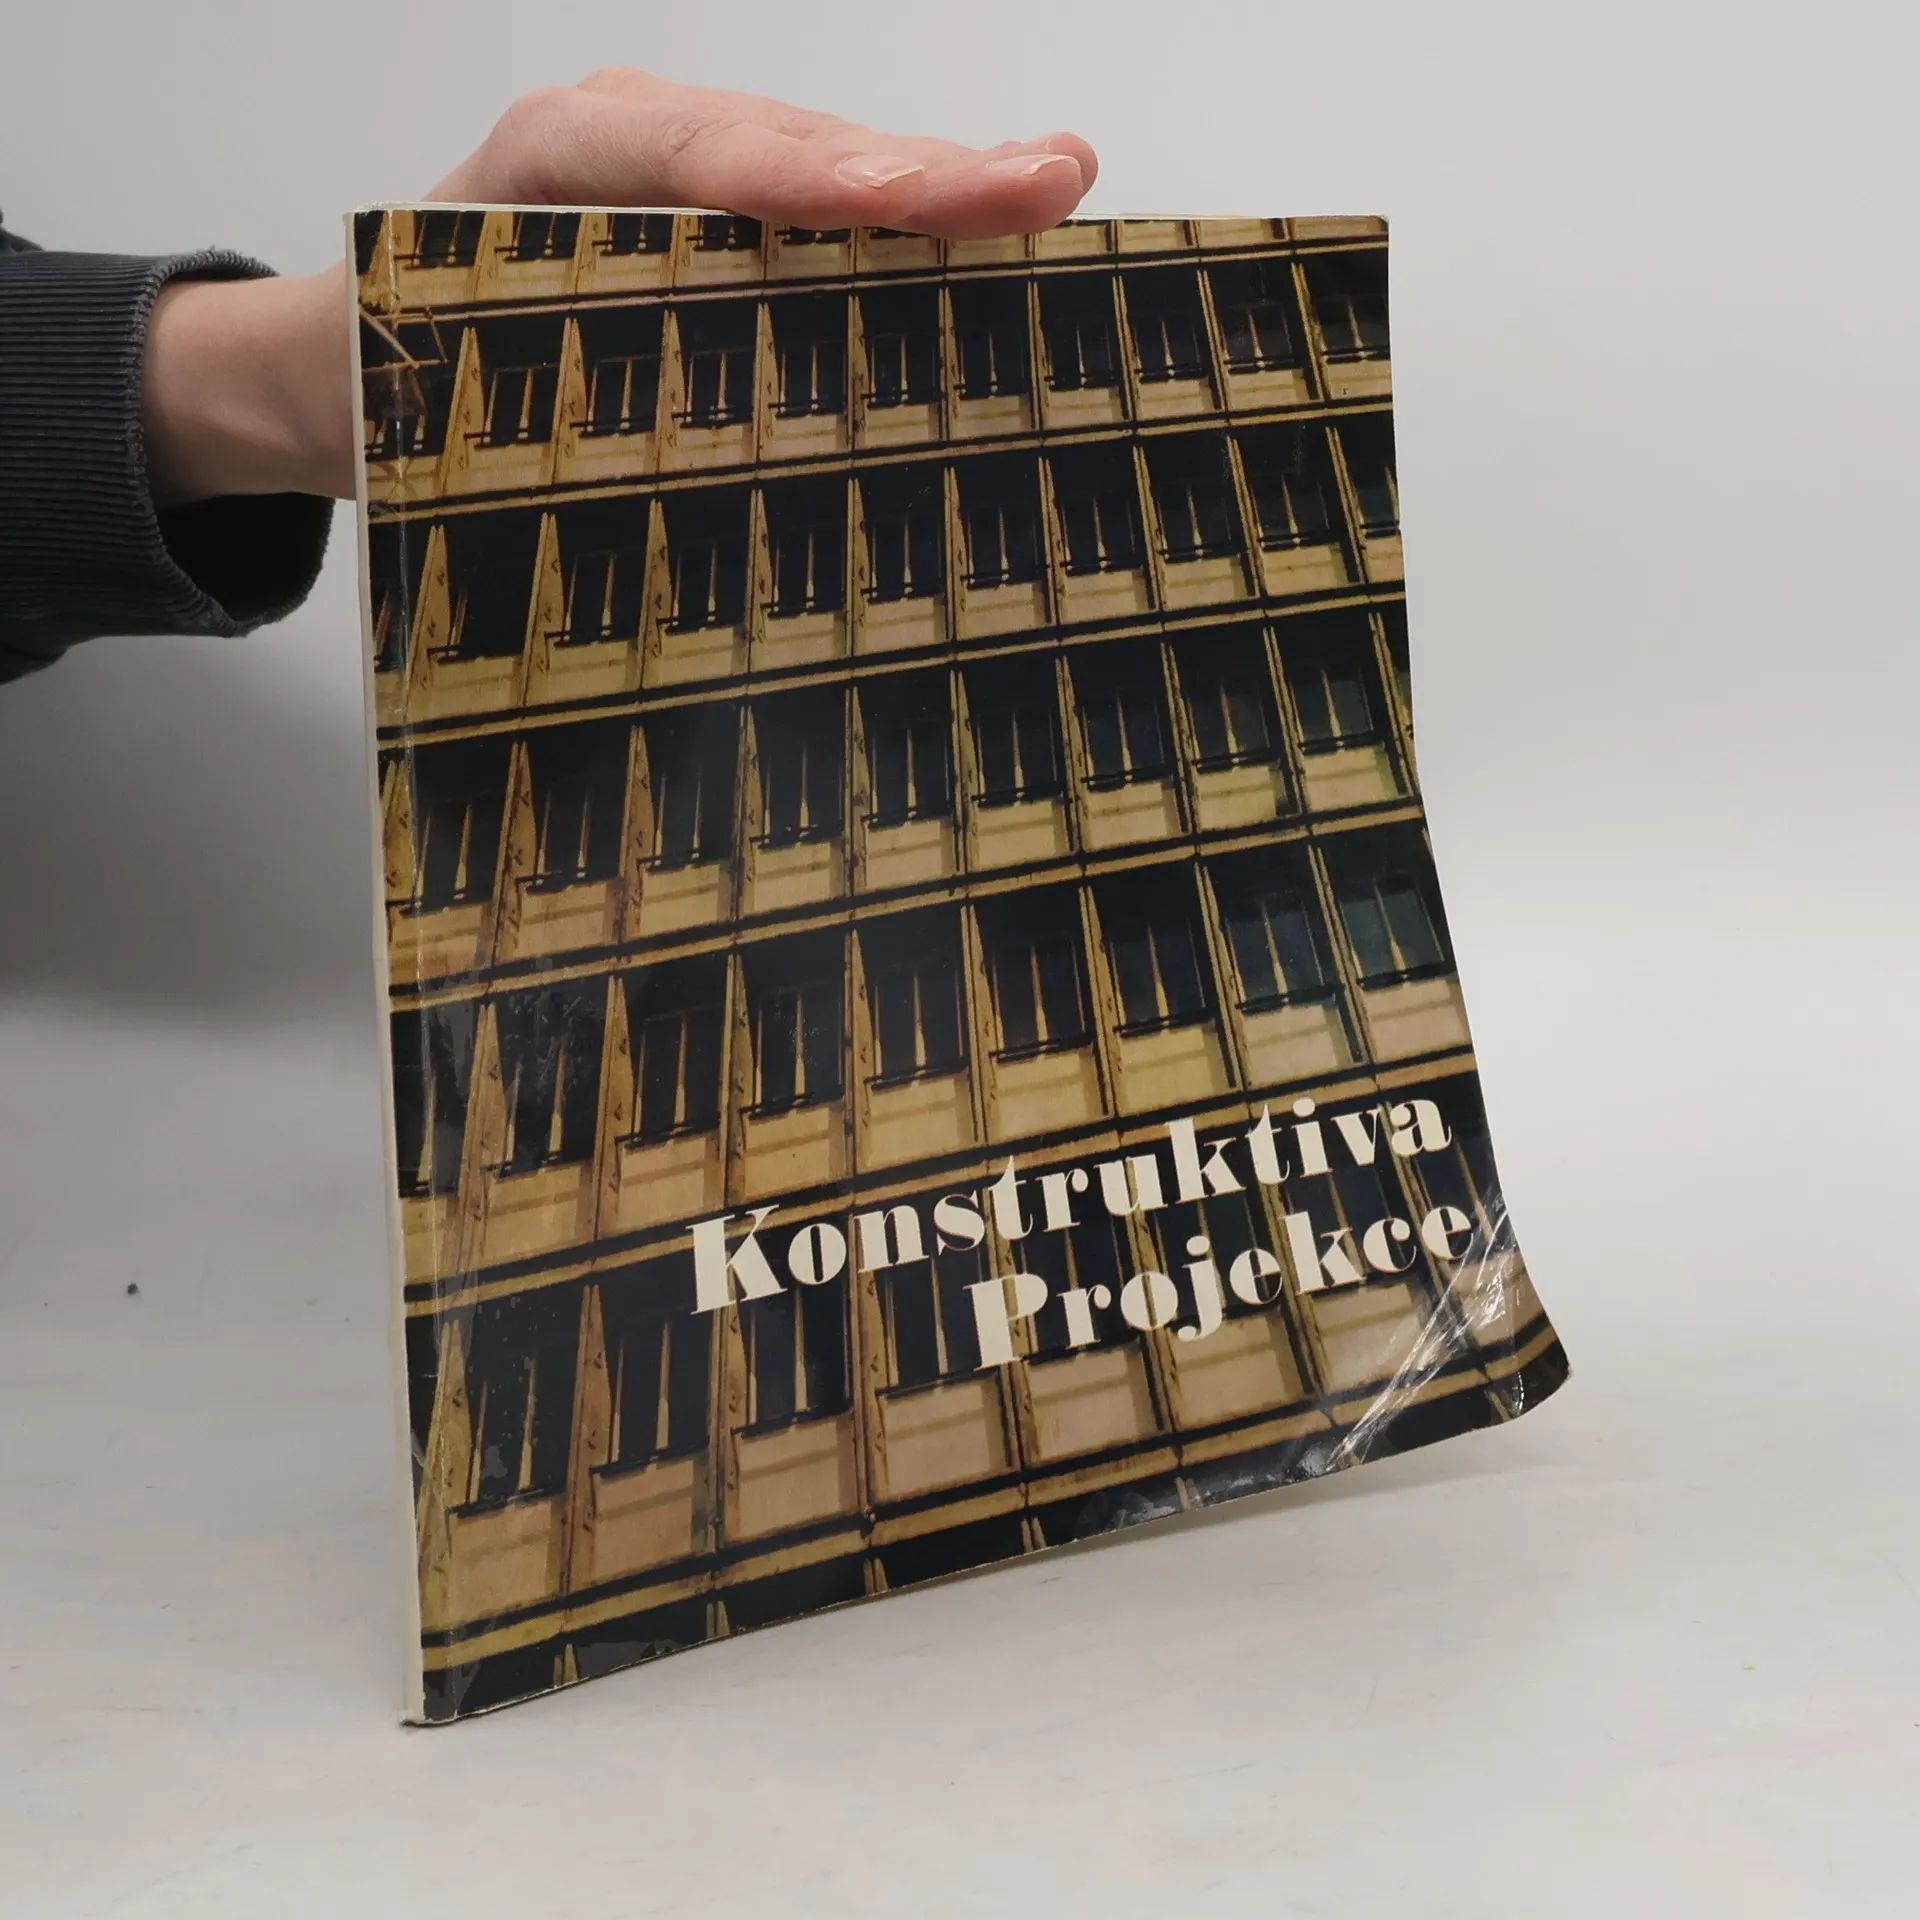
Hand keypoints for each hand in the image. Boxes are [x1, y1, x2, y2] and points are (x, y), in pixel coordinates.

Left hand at [142, 70, 1099, 506]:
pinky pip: (817, 226)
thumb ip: (529, 394)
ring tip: (1050, 191)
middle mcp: (626, 156)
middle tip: (1046, 180)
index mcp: (544, 170)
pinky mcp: (717, 240)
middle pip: (786, 145)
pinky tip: (997, 242)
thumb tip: (662, 486)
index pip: (684, 149)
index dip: (802, 173)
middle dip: (915, 169)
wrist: (344, 372)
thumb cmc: (393, 372)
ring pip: (818, 174)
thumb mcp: (430, 385)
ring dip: (936, 194)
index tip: (906, 201)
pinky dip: (909, 238)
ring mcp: (682, 189)